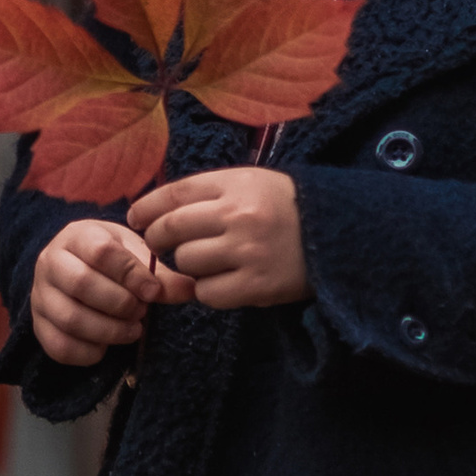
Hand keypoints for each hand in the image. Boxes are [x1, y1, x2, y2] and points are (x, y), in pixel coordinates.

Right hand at [30, 218, 185, 366]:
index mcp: (76, 236)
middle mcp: (50, 262)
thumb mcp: (135, 254)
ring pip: (70, 318)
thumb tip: (189, 291)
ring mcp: (40, 295)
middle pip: (81, 284)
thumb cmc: (112, 259)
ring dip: (108, 330)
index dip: (131, 275)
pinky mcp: (38, 325)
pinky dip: (88, 352)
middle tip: (142, 312)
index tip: (154, 292)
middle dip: (120, 304)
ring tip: (132, 330)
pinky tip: (107, 346)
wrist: (77, 267)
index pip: (100, 251)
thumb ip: (160, 273)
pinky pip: (58, 346)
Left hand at [131, 168, 309, 311]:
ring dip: (187, 266)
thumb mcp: (252, 182)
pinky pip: (208, 293)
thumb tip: (156, 208)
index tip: (136, 218)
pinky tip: (222, 281)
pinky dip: (208, 290)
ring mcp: (247, 252)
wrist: (340, 235)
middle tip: (159, 244)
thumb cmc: (287, 207)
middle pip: (172, 229)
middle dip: (157, 239)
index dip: (147, 207)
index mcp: (236, 183)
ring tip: (205, 262)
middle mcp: (239, 215)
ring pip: (187, 262)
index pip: (174, 193)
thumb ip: (209, 192)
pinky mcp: (256, 286)